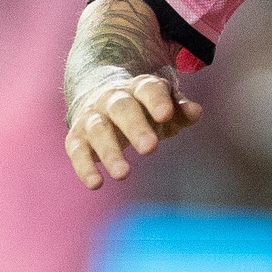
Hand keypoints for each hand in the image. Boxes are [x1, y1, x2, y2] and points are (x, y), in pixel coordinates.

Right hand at [64, 68, 201, 189]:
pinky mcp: (76, 137)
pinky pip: (77, 151)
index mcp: (139, 87)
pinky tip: (96, 184)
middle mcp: (112, 98)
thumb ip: (181, 110)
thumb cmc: (145, 108)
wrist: (102, 98)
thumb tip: (195, 111)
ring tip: (124, 174)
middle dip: (135, 127)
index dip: (157, 101)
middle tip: (150, 148)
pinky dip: (84, 167)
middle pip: (121, 108)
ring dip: (110, 152)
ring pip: (98, 130)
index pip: (148, 89)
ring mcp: (92, 116)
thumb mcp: (166, 107)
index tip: (166, 116)